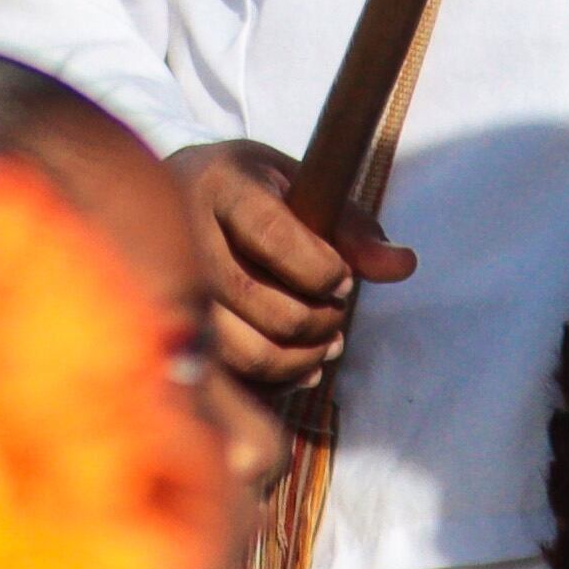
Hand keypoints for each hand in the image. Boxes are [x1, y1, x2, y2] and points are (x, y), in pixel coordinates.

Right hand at [173, 139, 415, 393]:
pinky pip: (222, 377)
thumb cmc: (254, 193)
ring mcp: (165, 285)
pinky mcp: (165, 328)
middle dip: (316, 319)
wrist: (173, 197)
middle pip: (255, 298)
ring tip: (326, 344)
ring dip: (298, 357)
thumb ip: (354, 227)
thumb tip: (403, 266)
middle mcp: (181, 232)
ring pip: (237, 347)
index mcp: (221, 184)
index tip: (342, 281)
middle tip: (336, 314)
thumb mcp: (303, 187)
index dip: (321, 269)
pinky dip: (273, 383)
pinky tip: (299, 368)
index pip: (275, 236)